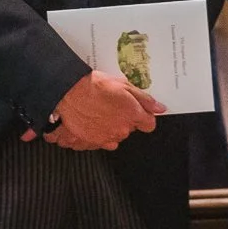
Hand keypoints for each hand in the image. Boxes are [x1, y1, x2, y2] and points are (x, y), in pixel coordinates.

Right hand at [40, 70, 163, 150]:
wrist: (67, 92)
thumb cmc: (94, 86)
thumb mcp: (123, 85)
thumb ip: (144, 99)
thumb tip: (160, 108)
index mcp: (131, 117)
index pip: (148, 124)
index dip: (143, 116)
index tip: (137, 111)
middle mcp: (119, 132)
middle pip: (127, 130)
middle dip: (121, 119)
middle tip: (109, 105)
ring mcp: (102, 139)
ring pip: (110, 137)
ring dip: (106, 128)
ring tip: (95, 113)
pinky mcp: (86, 143)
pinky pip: (92, 143)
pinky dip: (89, 135)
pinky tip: (83, 122)